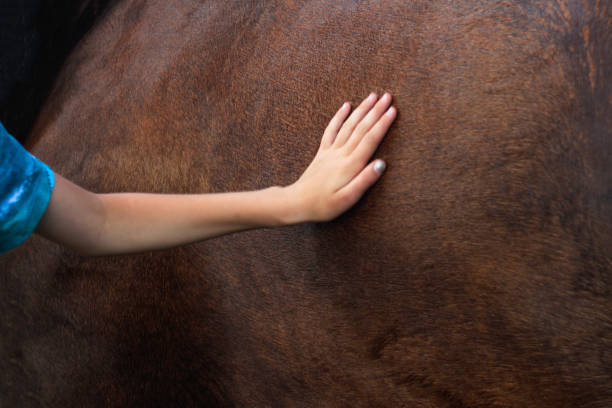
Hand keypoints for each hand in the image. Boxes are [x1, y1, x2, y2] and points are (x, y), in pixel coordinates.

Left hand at [286, 92, 395, 222]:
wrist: (297, 203)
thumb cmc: (324, 205)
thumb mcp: (347, 199)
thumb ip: (364, 180)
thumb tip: (382, 164)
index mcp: (350, 165)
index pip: (370, 139)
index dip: (382, 124)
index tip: (393, 110)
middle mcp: (341, 154)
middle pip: (361, 128)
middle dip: (376, 111)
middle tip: (388, 96)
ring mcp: (330, 151)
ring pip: (348, 125)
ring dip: (361, 109)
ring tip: (373, 96)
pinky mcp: (322, 153)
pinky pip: (331, 130)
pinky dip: (339, 116)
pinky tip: (346, 105)